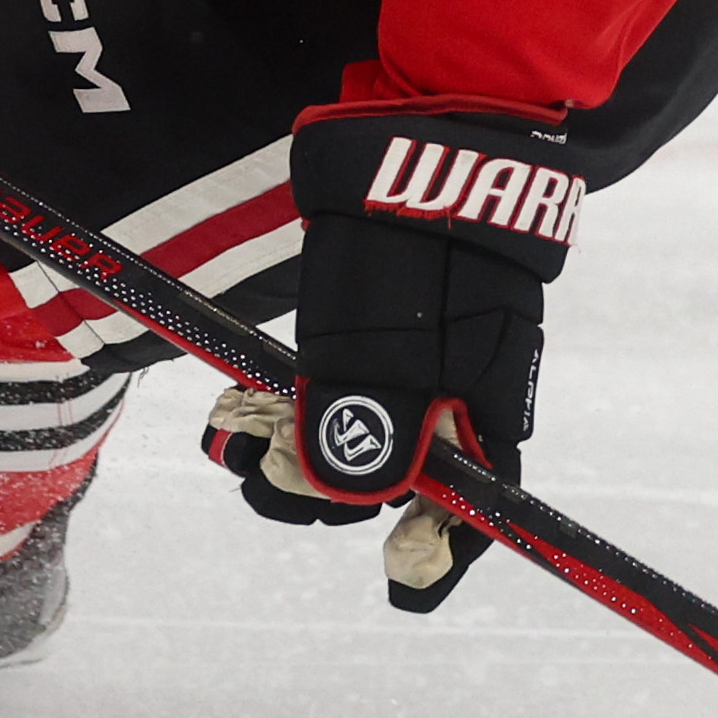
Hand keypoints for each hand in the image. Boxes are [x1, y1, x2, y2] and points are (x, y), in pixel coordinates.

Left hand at [202, 106, 584, 613]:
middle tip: (247, 469)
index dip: (430, 551)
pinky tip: (262, 393)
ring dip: (304, 445)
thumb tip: (348, 503)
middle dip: (326, 489)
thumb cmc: (410, 245)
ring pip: (370, 427)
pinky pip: (356, 381)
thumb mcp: (379, 346)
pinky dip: (310, 398)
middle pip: (403, 476)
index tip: (390, 580)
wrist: (421, 137)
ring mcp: (436, 351)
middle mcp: (467, 391)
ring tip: (233, 431)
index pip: (472, 512)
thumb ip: (366, 430)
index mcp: (484, 410)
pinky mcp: (399, 317)